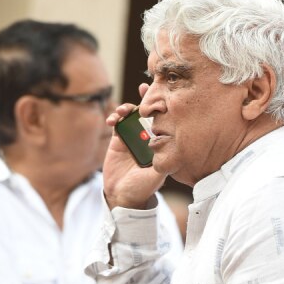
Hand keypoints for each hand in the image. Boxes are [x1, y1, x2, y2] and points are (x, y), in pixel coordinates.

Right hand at [103, 84, 165, 209]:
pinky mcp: (118, 140)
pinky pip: (117, 124)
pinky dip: (114, 118)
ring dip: (126, 109)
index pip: (163, 121)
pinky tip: (112, 120)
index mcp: (160, 143)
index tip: (163, 93)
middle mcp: (148, 138)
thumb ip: (162, 161)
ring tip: (122, 112)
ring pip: (131, 116)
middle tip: (144, 87)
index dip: (163, 107)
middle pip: (147, 113)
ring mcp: (133, 137)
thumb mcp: (157, 175)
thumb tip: (171, 147)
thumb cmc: (143, 187)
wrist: (123, 195)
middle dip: (145, 98)